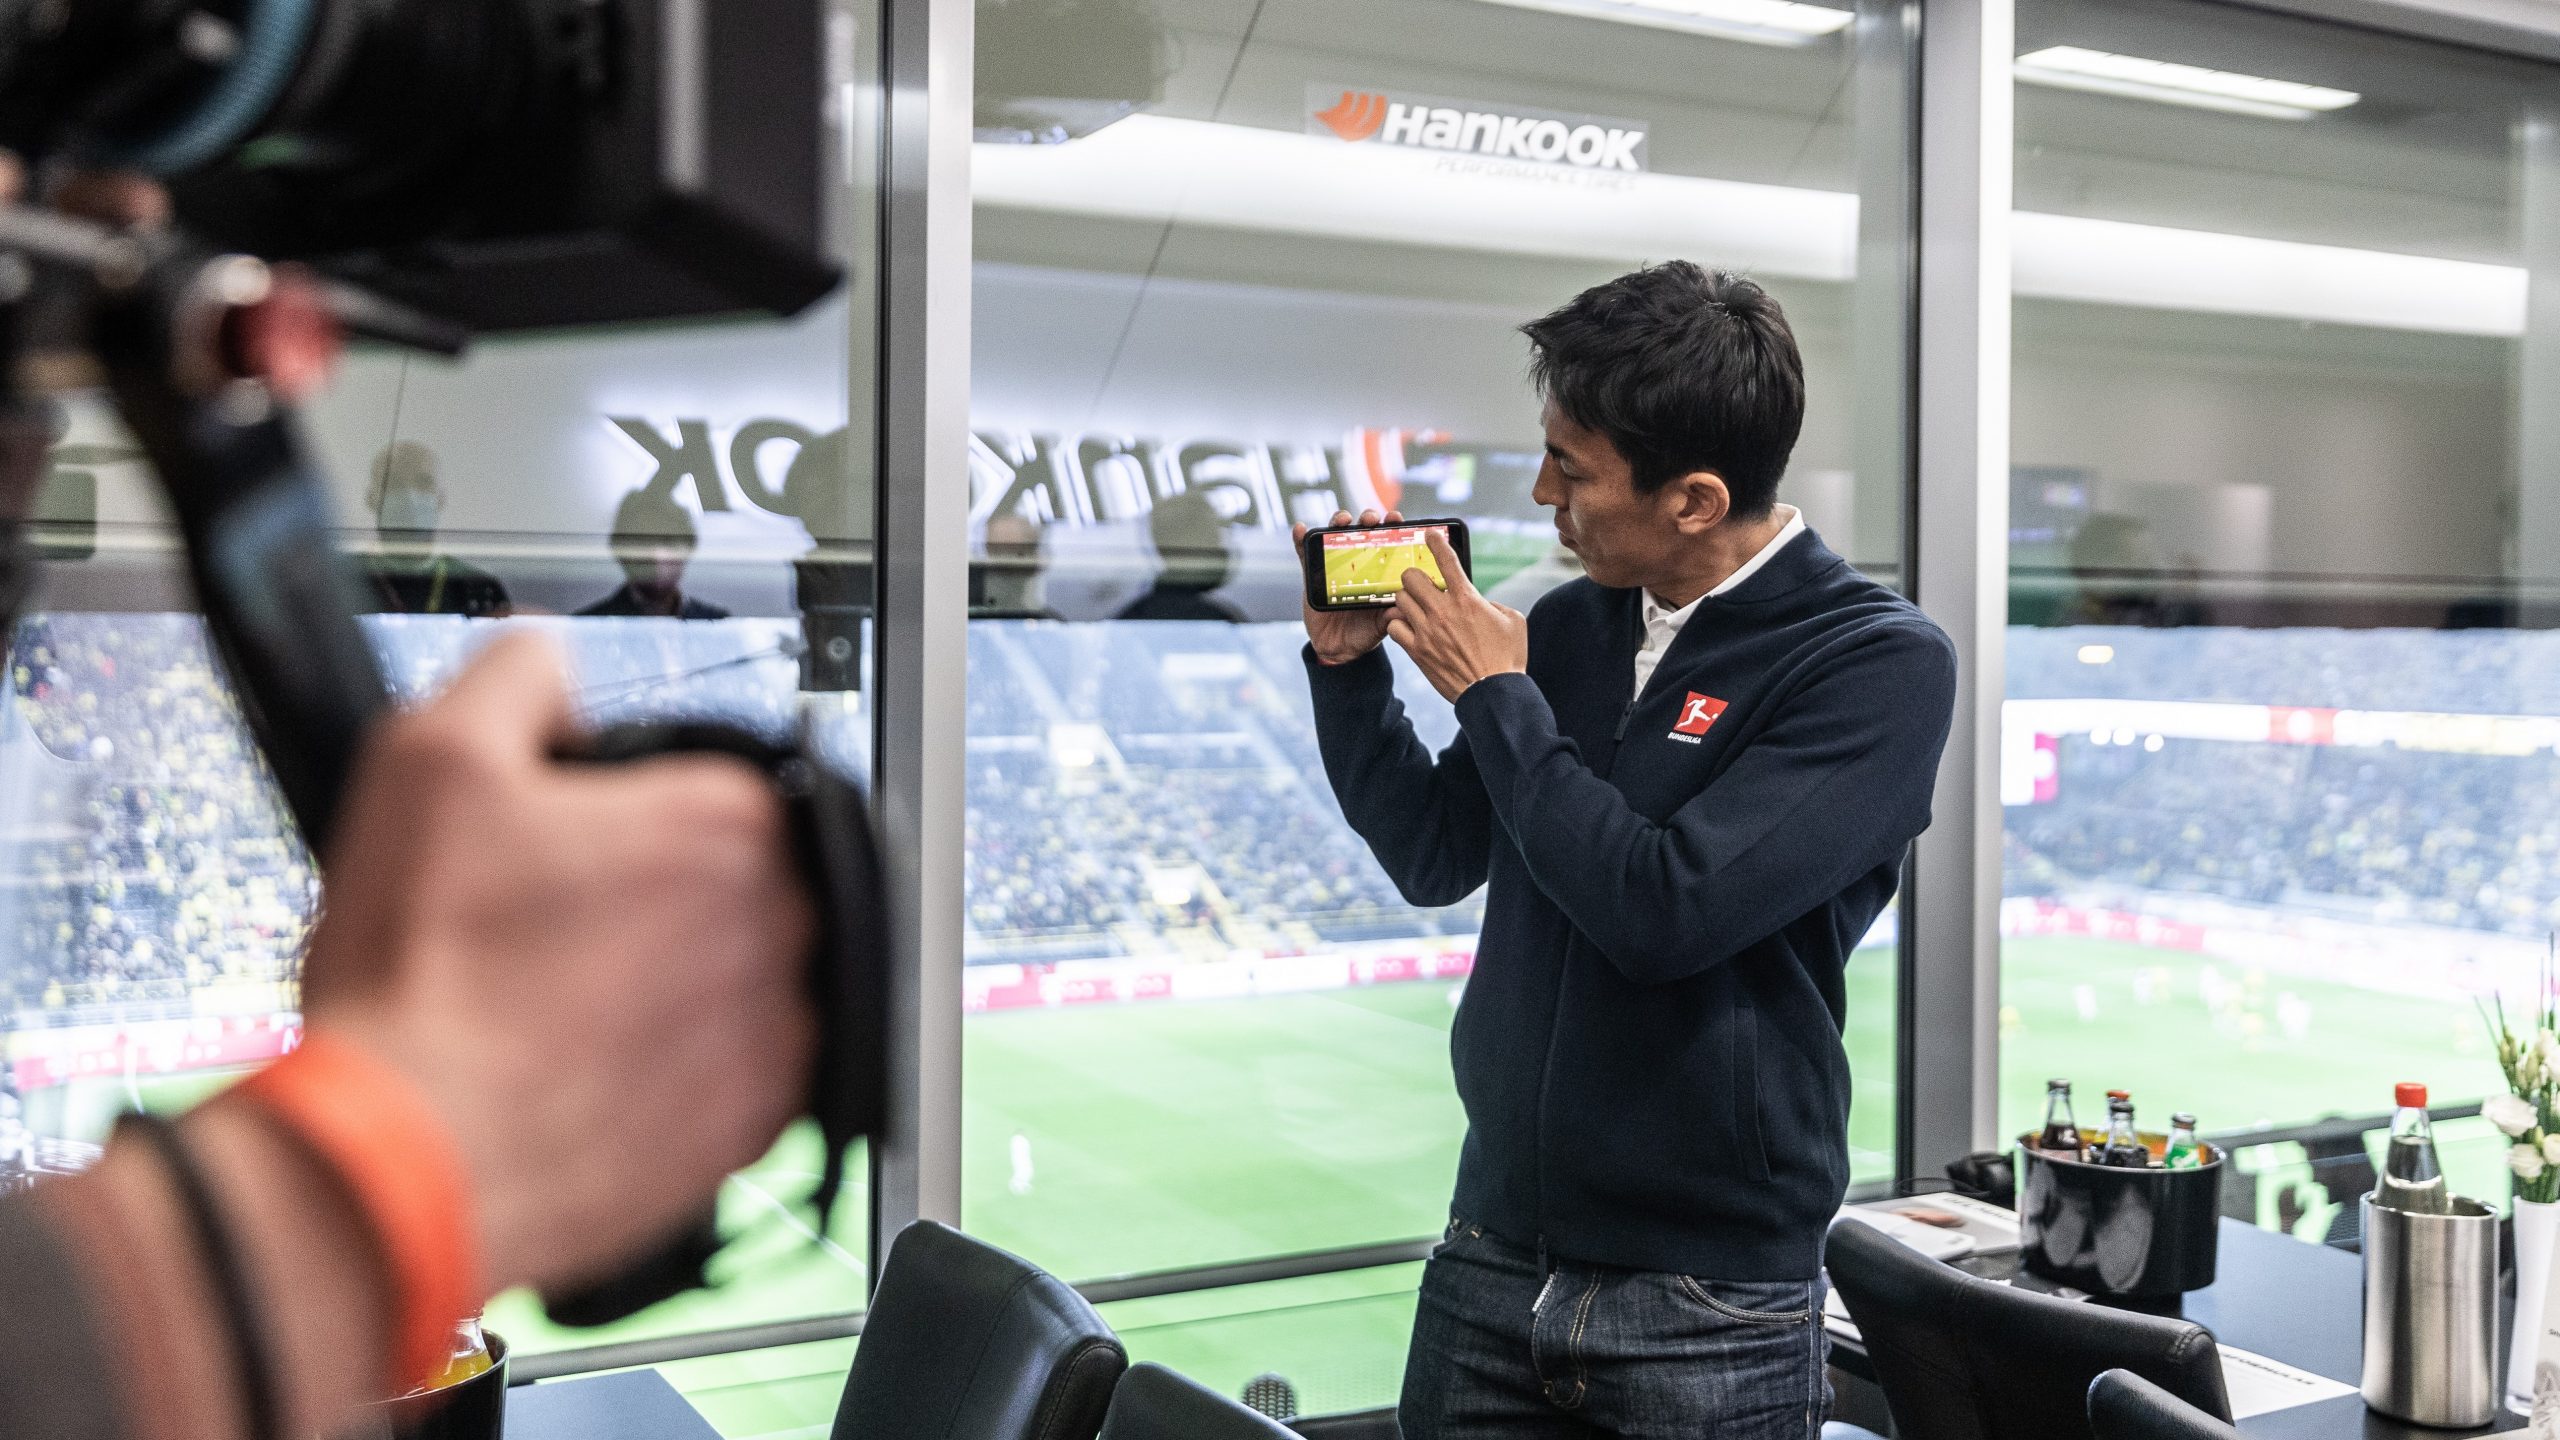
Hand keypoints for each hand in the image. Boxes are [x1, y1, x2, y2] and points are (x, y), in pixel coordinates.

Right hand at [302, 631, 815, 1294]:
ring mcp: (778, 1031)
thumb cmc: (425, 974)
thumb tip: (551, 664)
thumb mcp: (431, 757)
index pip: (712, 785)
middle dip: (652, 898)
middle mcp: (780, 923)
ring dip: (669, 982)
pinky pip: (735, 1070)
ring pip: (735, 976)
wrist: (410, 1161)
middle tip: (551, 934)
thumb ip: (517, 674)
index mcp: (729, 823)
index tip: (569, 852)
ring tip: (562, 1008)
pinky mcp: (757, 1124)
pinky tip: (592, 1066)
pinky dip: (677, 1066)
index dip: (626, 813)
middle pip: (732, 882)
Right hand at [1296, 508, 1407, 664]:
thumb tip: (1401, 608)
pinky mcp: (1312, 574)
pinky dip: (1300, 539)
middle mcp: (1358, 563)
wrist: (1338, 649)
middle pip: (1361, 531)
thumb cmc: (1364, 633)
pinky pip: (1304, 553)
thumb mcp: (1381, 625)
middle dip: (1366, 518)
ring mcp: (1334, 566)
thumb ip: (1392, 616)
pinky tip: (1300, 528)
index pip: (1388, 541)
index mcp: (1378, 571)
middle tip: (1369, 519)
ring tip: (1341, 520)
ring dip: (1337, 522)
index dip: (1392, 526)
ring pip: (1334, 536)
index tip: (1395, 518)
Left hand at [1386, 529, 1527, 702]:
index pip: (1446, 560)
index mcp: (1467, 599)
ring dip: (1406, 600)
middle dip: (1415, 576)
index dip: (1436, 542)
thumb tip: (1478, 602)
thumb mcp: (1512, 620)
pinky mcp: (1417, 651)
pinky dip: (1398, 624)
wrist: (1493, 693)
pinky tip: (1408, 627)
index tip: (1430, 534)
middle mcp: (1443, 611)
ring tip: (1415, 606)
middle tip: (1421, 583)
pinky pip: (1394, 628)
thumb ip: (1491, 604)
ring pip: (1399, 600)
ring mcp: (1427, 631)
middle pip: (1411, 577)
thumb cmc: (1507, 658)